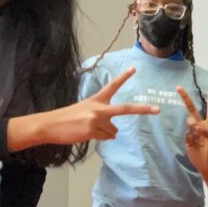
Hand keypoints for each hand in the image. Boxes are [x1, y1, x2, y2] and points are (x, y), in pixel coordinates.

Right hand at [15, 67, 159, 147]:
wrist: (49, 125)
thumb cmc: (67, 119)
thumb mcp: (85, 112)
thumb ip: (101, 117)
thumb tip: (115, 132)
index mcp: (97, 100)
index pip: (113, 86)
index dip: (124, 77)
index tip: (134, 68)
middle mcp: (99, 108)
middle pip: (125, 109)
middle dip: (143, 109)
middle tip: (157, 110)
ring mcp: (97, 119)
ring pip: (113, 131)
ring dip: (105, 133)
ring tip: (88, 129)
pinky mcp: (92, 130)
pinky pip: (105, 137)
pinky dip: (98, 138)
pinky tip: (86, 134)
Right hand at [177, 87, 207, 177]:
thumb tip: (197, 127)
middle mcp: (201, 125)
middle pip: (192, 109)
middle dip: (185, 98)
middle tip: (178, 88)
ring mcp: (193, 132)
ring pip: (189, 122)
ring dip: (194, 126)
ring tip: (199, 135)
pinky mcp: (187, 139)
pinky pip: (187, 134)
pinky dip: (192, 138)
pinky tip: (196, 145)